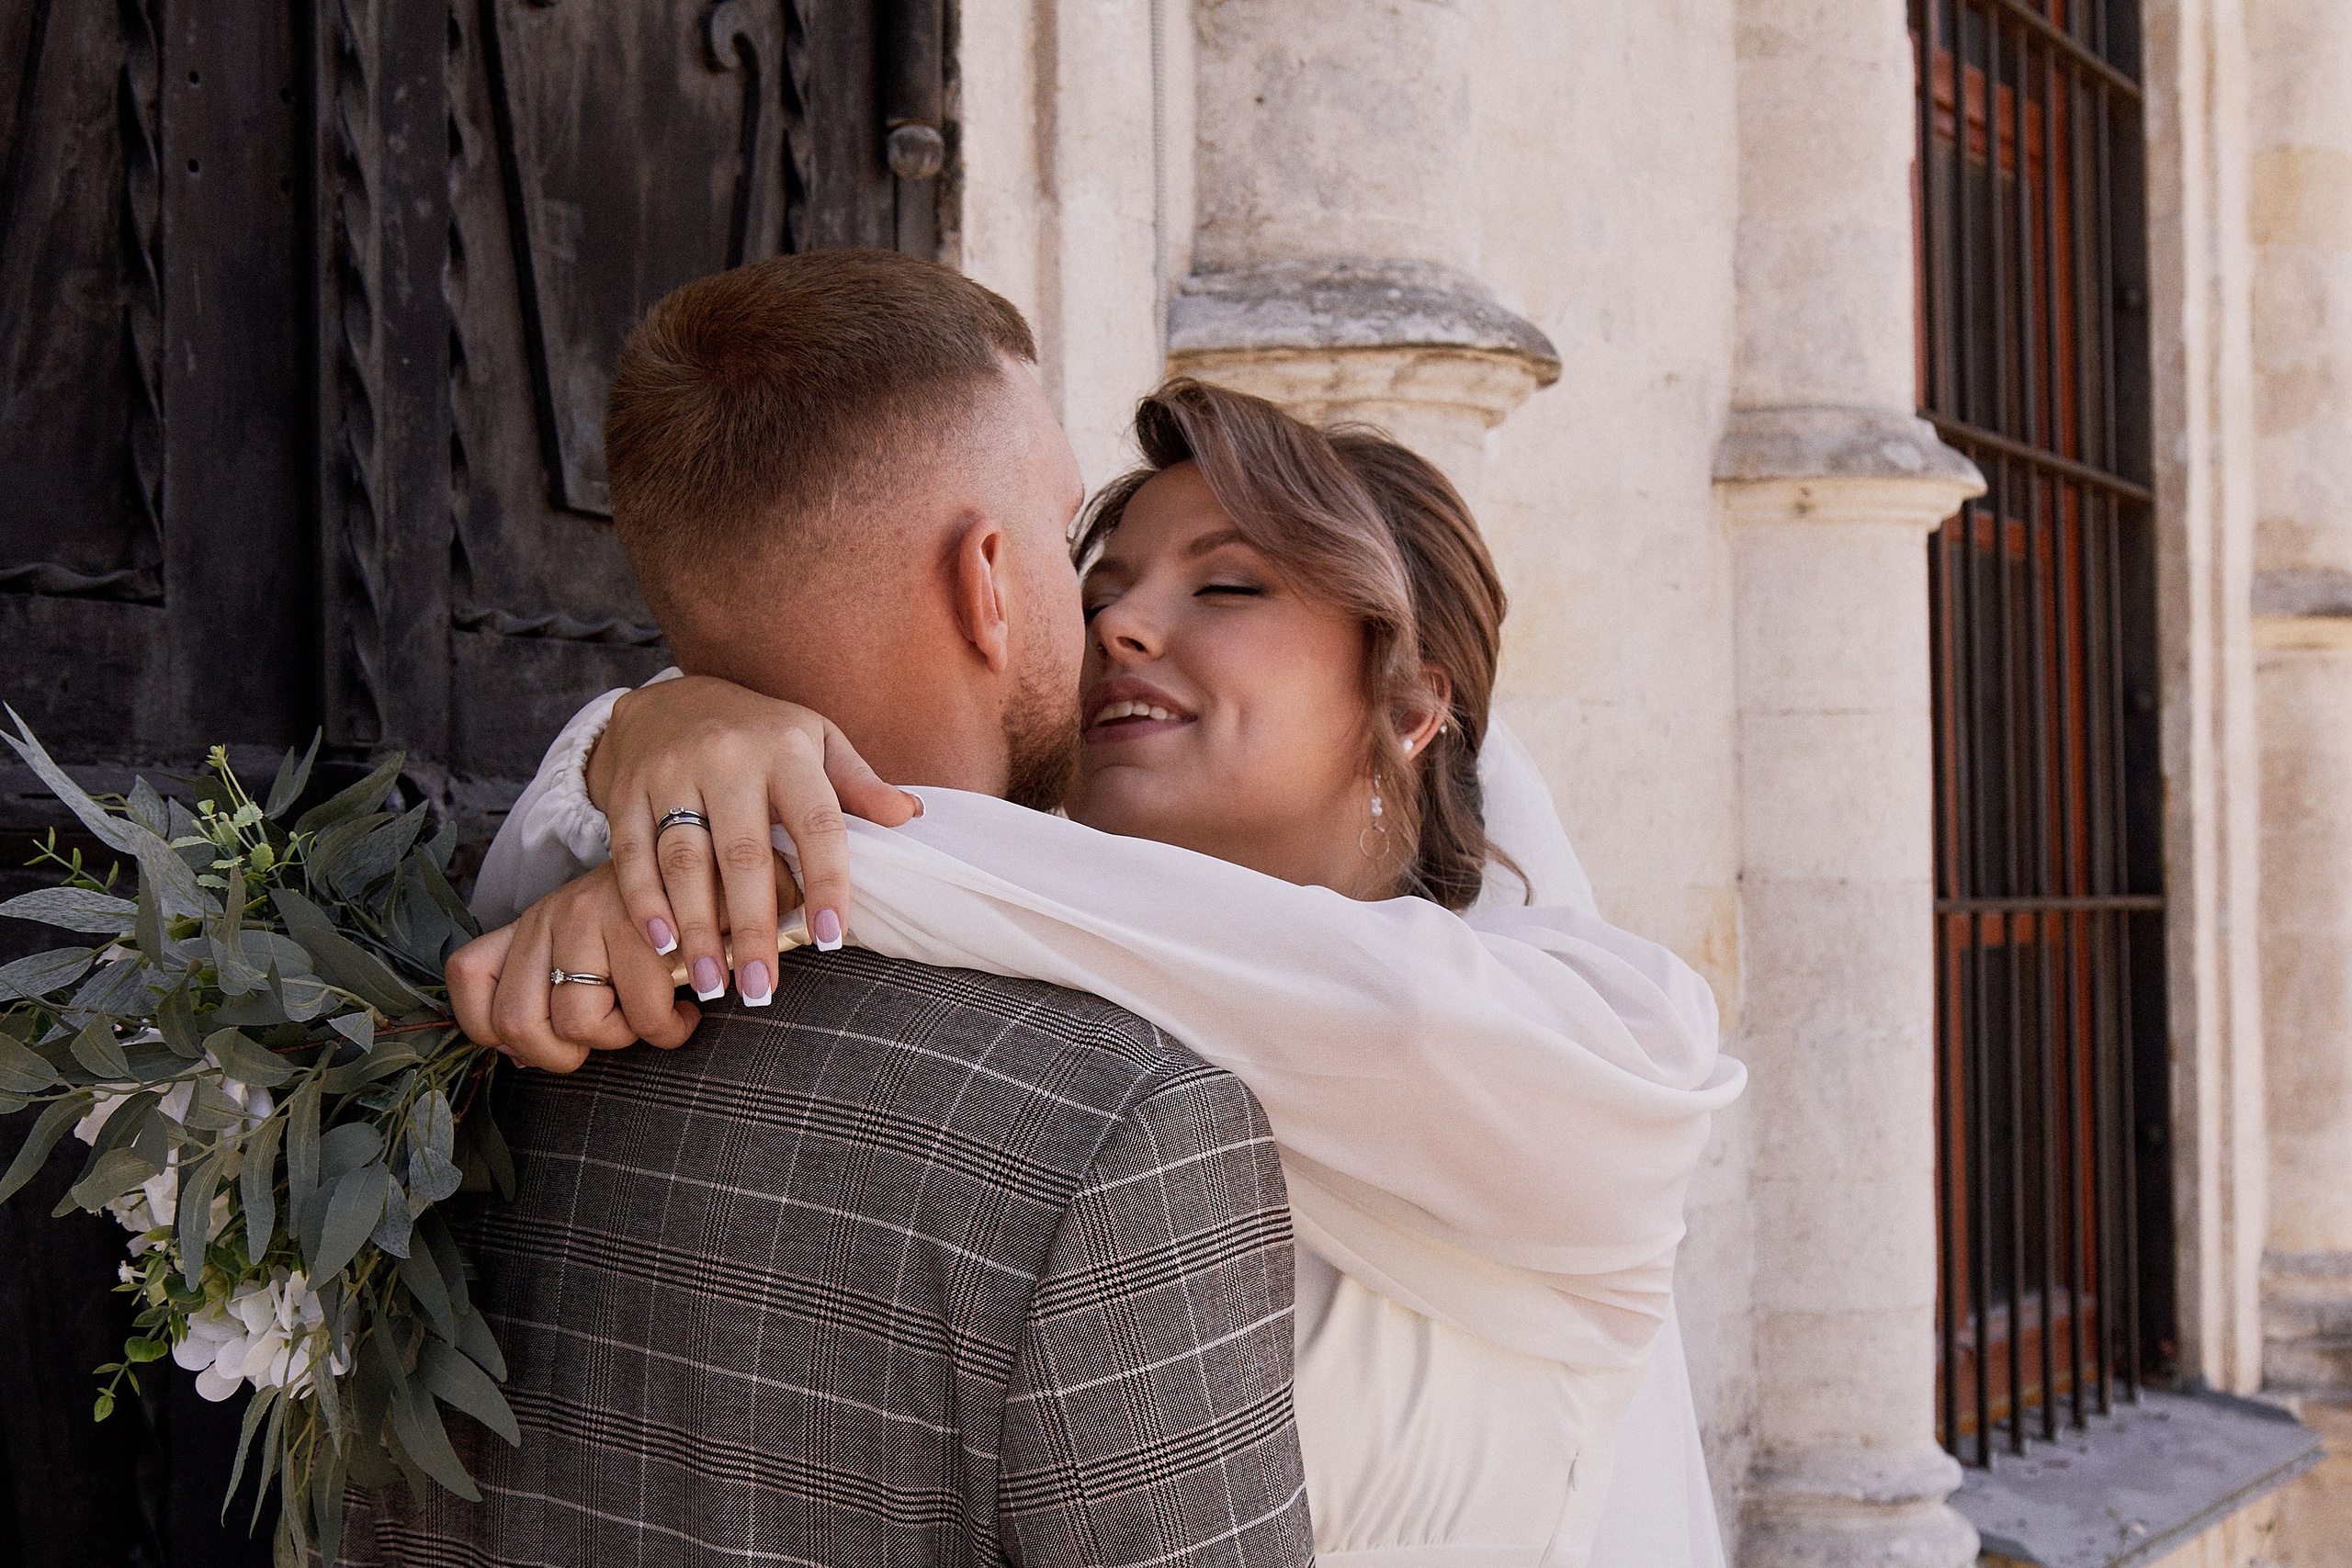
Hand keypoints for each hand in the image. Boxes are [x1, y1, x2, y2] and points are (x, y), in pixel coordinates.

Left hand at [445, 863, 700, 1070]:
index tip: (542, 1036)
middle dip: (561, 1055)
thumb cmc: (661, 921)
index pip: (467, 973)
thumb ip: (546, 985)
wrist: (723, 867)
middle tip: (605, 1035)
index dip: (491, 1027)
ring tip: (650, 1015)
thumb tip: (517, 1054)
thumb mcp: (591, 940)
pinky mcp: (640, 926)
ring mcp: (589, 917)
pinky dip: (669, 1031)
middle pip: (514, 1022)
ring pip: (577, 1024)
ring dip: (623, 1038)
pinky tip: (684, 1012)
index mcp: (531, 923)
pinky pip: (643, 1016)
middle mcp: (549, 915)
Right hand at [589, 676, 919, 1003]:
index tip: (832, 938)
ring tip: (711, 983)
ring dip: (697, 928)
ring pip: (683, 860)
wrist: (668, 700)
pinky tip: (663, 945)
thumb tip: (909, 815)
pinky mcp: (626, 789)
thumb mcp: (816, 741)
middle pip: (743, 854)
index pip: (816, 821)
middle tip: (762, 988)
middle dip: (753, 928)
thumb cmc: (759, 734)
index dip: (827, 881)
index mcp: (786, 748)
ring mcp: (671, 771)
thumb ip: (858, 784)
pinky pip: (631, 853)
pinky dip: (645, 902)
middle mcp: (727, 756)